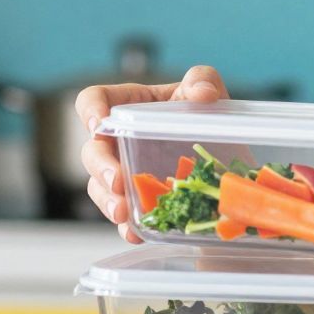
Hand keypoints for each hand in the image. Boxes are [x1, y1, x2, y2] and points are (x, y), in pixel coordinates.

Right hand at [75, 65, 227, 239]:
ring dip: (107, 202)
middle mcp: (117, 141)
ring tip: (123, 213)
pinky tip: (134, 234)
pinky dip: (126, 226)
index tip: (97, 125)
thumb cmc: (204, 111)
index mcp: (127, 105)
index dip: (89, 110)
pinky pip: (123, 216)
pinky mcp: (137, 200)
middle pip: (92, 151)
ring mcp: (124, 172)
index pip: (93, 99)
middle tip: (117, 182)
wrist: (224, 150)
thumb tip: (203, 94)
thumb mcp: (206, 89)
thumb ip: (203, 79)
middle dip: (100, 168)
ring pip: (100, 187)